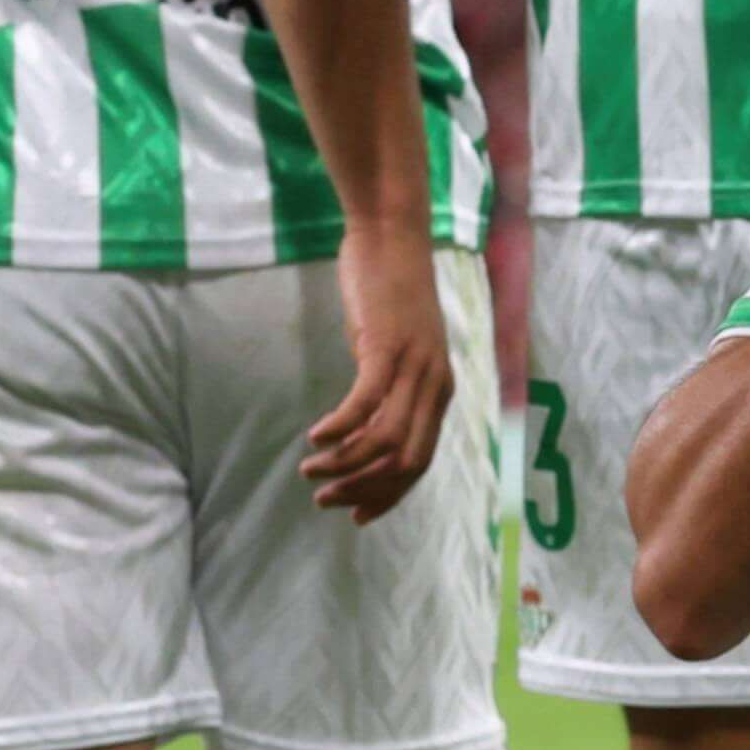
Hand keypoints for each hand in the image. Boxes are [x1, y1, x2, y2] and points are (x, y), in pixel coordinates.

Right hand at [296, 225, 457, 522]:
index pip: (420, 463)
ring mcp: (413, 367)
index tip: (356, 515)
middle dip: (363, 490)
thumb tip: (364, 430)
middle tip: (324, 499)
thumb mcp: (398, 349)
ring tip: (311, 469)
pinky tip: (316, 437)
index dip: (388, 496)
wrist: (392, 235)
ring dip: (344, 464)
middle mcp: (433, 385)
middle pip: (404, 462)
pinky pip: (364, 404)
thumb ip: (391, 389)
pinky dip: (340, 428)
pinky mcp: (386, 347)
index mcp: (439, 391)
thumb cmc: (390, 291)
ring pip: (384, 440)